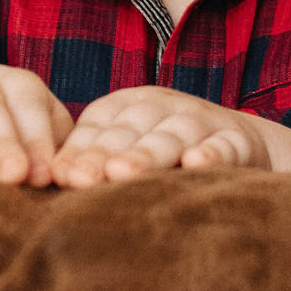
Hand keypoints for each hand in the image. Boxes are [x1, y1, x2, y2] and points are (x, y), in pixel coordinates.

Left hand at [49, 87, 271, 187]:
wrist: (241, 143)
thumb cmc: (166, 152)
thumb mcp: (130, 149)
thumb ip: (93, 162)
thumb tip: (48, 184)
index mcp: (131, 106)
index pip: (100, 127)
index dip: (81, 151)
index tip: (60, 178)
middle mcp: (164, 107)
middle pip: (132, 131)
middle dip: (106, 155)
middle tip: (83, 179)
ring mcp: (202, 120)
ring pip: (173, 136)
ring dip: (149, 153)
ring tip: (124, 174)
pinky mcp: (238, 139)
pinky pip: (224, 145)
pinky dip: (212, 153)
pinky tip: (197, 164)